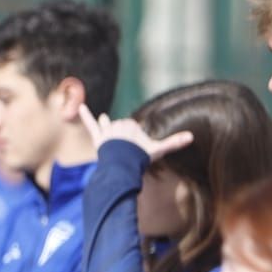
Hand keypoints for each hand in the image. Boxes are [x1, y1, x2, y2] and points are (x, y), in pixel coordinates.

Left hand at [79, 110, 194, 160]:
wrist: (124, 164)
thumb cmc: (141, 156)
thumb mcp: (159, 149)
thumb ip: (174, 142)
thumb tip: (192, 137)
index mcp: (132, 124)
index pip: (131, 129)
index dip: (133, 140)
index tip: (136, 149)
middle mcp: (119, 125)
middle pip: (119, 131)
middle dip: (122, 141)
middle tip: (126, 153)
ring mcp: (107, 131)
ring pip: (108, 130)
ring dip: (111, 138)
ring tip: (115, 146)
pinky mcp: (98, 137)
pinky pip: (90, 124)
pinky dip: (85, 115)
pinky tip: (79, 107)